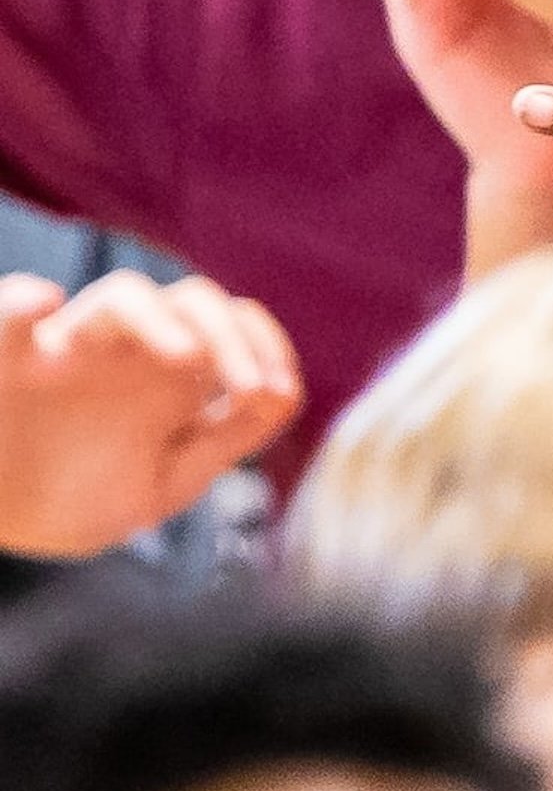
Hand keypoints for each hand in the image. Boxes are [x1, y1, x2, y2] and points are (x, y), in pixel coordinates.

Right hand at [0, 271, 301, 558]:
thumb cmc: (78, 495)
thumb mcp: (166, 481)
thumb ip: (225, 440)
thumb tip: (286, 391)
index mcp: (172, 379)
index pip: (236, 325)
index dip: (267, 345)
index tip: (279, 389)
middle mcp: (129, 352)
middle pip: (194, 302)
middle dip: (233, 336)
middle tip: (249, 389)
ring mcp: (68, 348)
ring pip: (124, 295)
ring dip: (163, 318)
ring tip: (187, 359)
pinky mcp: (5, 358)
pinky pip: (9, 312)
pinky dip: (22, 302)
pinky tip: (42, 301)